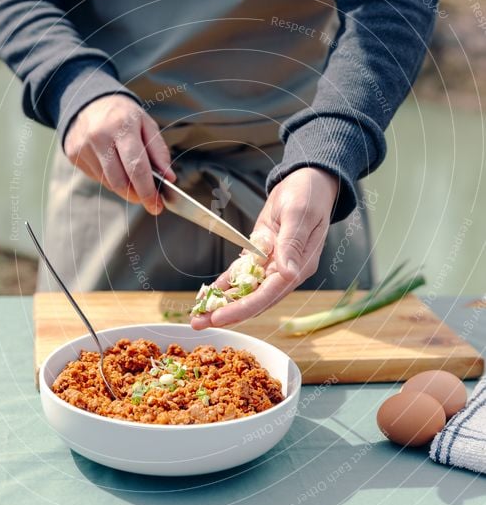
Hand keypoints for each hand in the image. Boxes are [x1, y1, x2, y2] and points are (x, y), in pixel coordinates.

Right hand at [64, 95, 175, 214]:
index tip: (157, 206)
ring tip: (135, 180)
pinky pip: (98, 178)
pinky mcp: (74, 156)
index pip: (136, 167)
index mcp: (121, 126)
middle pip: (120, 182)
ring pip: (109, 183)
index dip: (148, 191)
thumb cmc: (124, 115)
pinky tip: (115, 166)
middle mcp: (99, 137)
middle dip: (138, 196)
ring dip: (126, 189)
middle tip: (151, 202)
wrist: (88, 101)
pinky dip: (111, 180)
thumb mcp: (147, 124)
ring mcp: (83, 147)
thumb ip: (159, 152)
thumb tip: (169, 179)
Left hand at [190, 167, 338, 328]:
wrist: (307, 180)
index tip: (220, 317)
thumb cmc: (308, 195)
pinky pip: (240, 275)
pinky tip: (207, 296)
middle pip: (254, 300)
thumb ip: (291, 245)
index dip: (243, 308)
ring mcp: (272, 265)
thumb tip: (287, 273)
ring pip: (244, 291)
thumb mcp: (299, 215)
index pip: (268, 295)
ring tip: (196, 316)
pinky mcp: (261, 255)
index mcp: (299, 266)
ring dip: (221, 304)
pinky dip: (225, 286)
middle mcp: (285, 272)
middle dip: (226, 313)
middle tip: (198, 323)